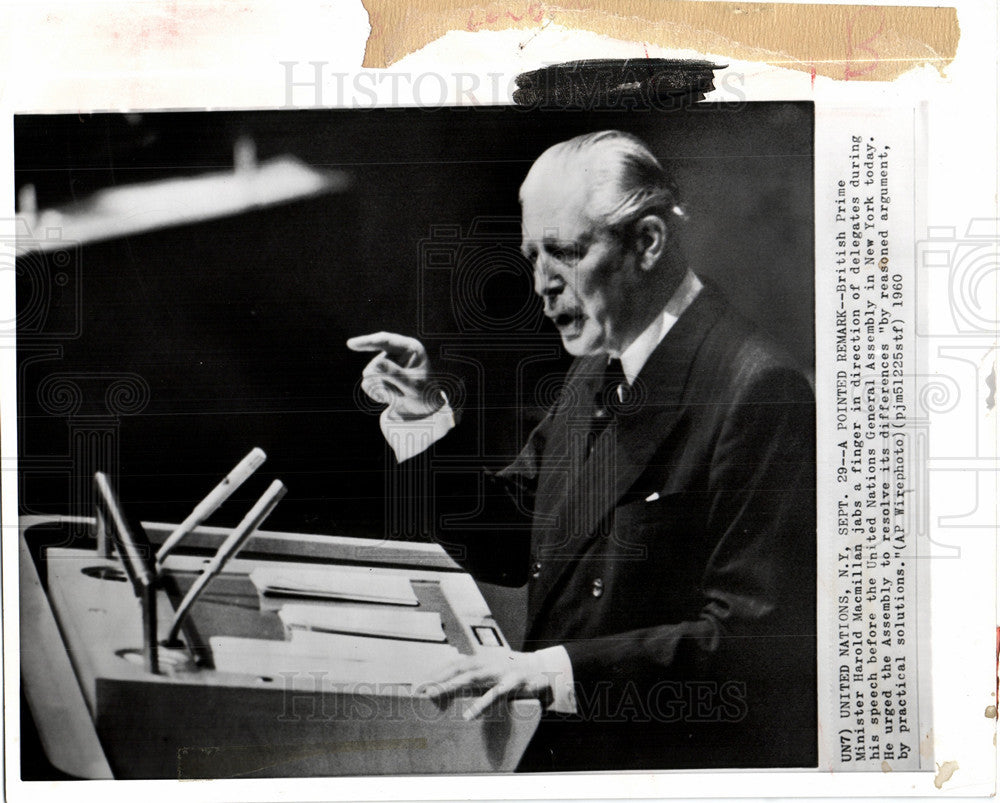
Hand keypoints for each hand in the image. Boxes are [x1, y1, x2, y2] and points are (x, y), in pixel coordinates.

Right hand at [347, 331, 442, 419]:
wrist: (424, 406)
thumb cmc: (424, 393)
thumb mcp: (414, 386)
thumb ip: (396, 374)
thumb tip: (376, 364)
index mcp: (410, 347)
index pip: (386, 340)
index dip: (368, 342)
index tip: (351, 344)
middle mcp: (397, 351)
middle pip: (376, 364)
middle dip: (385, 383)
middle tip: (401, 395)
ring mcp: (386, 361)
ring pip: (369, 375)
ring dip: (383, 390)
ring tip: (399, 394)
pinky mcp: (378, 372)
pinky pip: (368, 383)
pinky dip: (378, 394)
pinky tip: (391, 396)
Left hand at [416, 651, 553, 719]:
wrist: (542, 670)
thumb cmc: (510, 673)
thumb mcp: (489, 673)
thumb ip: (471, 679)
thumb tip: (447, 687)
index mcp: (480, 660)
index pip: (453, 665)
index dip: (435, 673)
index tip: (417, 685)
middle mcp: (488, 662)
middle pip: (457, 669)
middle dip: (437, 678)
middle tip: (419, 690)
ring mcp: (500, 671)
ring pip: (472, 678)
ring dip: (451, 686)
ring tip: (434, 695)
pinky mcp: (514, 682)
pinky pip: (495, 695)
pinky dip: (481, 704)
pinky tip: (469, 715)